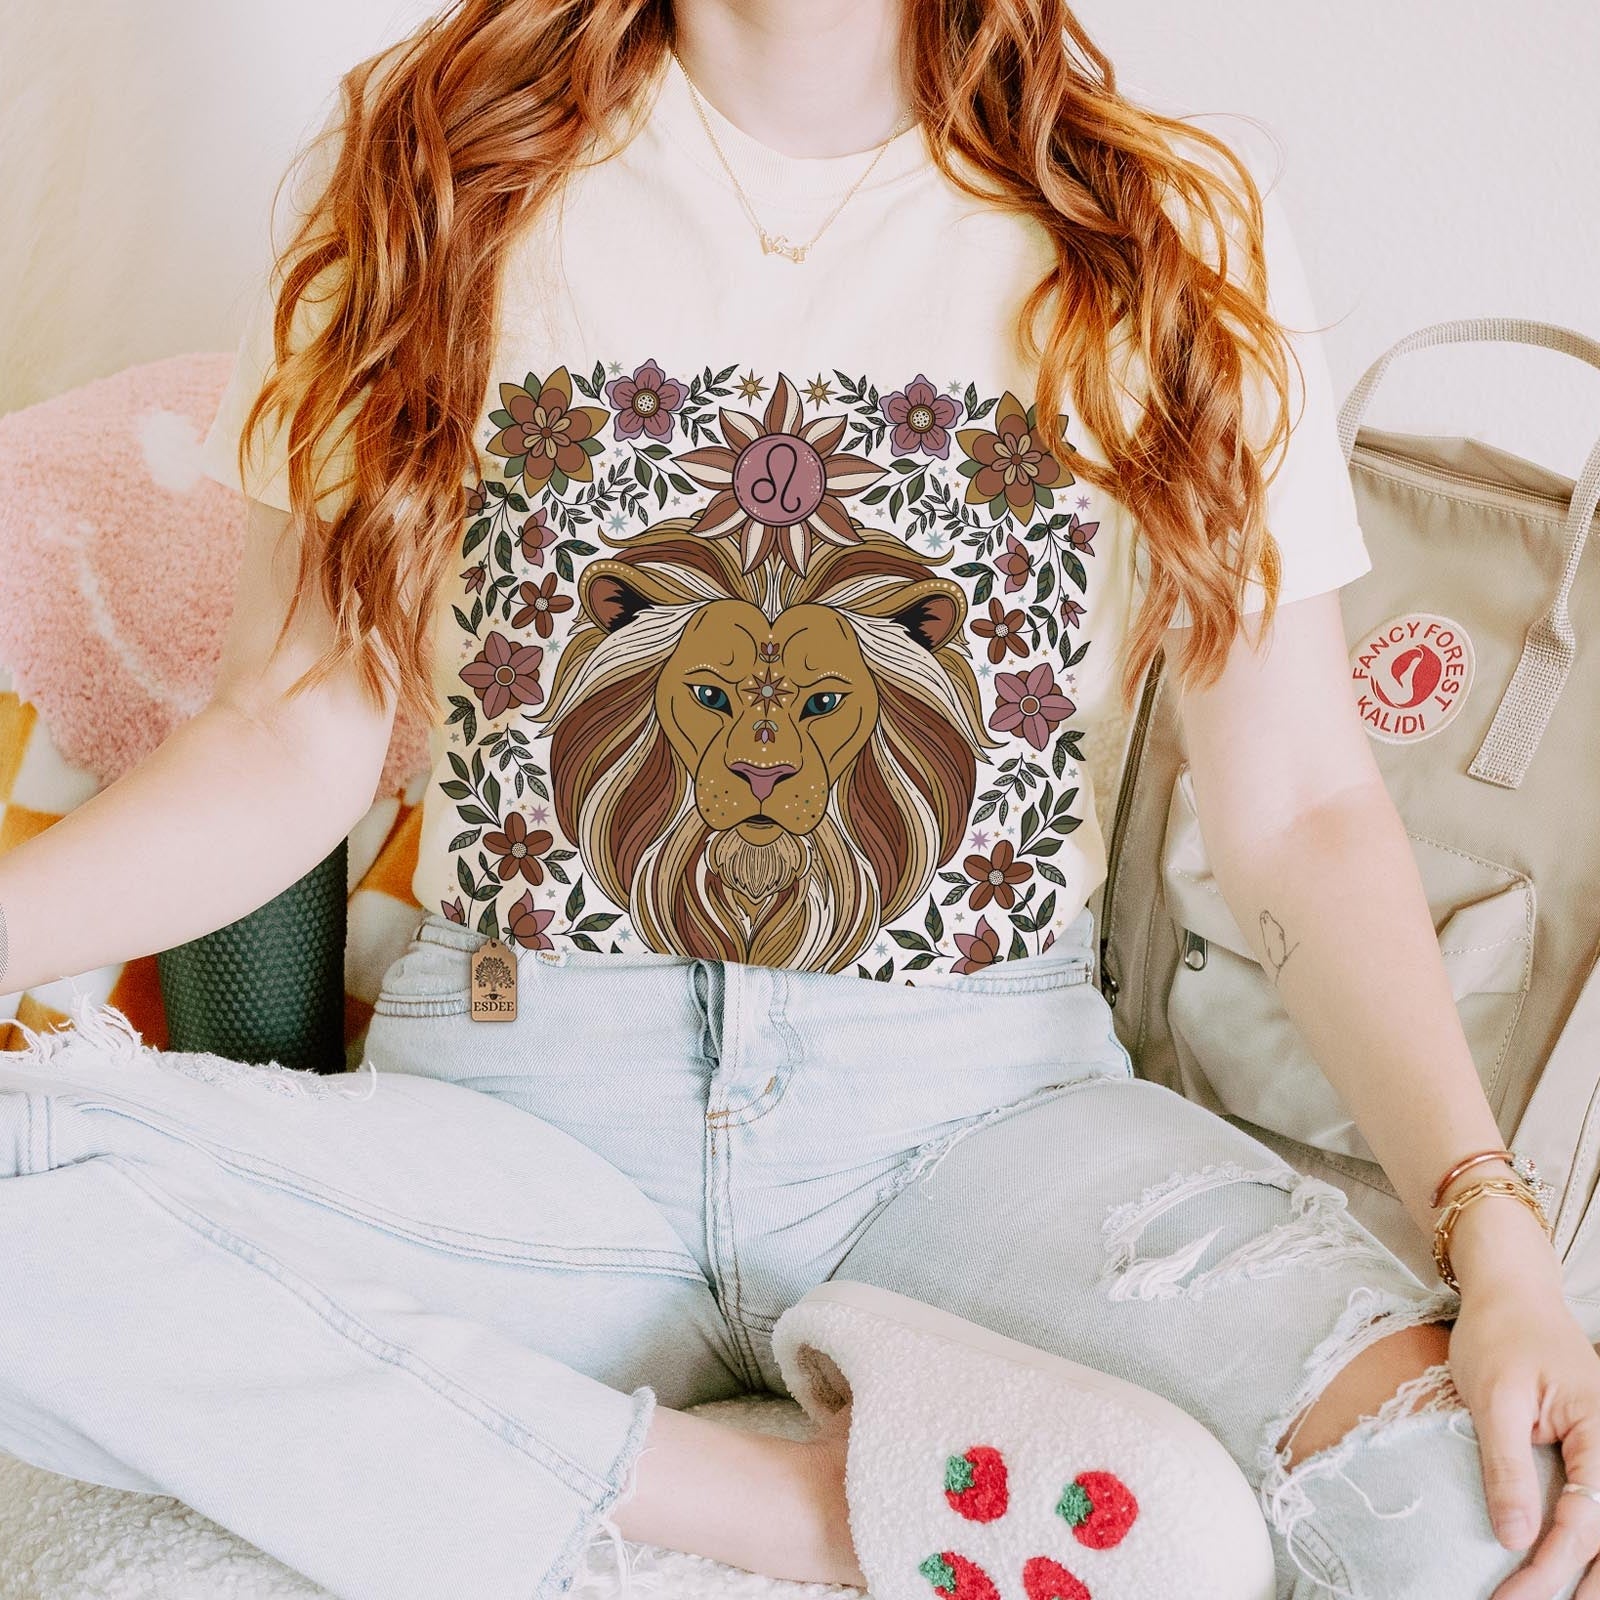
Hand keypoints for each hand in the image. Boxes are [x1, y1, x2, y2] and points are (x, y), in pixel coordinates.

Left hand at [1446, 1210, 1599, 1599]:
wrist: (1510, 1294)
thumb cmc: (1500, 1334)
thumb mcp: (1493, 1397)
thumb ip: (1506, 1466)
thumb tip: (1514, 1537)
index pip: (1583, 1520)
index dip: (1549, 1566)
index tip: (1513, 1598)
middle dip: (1576, 1583)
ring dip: (1587, 1573)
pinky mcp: (1593, 1455)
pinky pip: (1596, 1508)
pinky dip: (1583, 1544)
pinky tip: (1563, 1571)